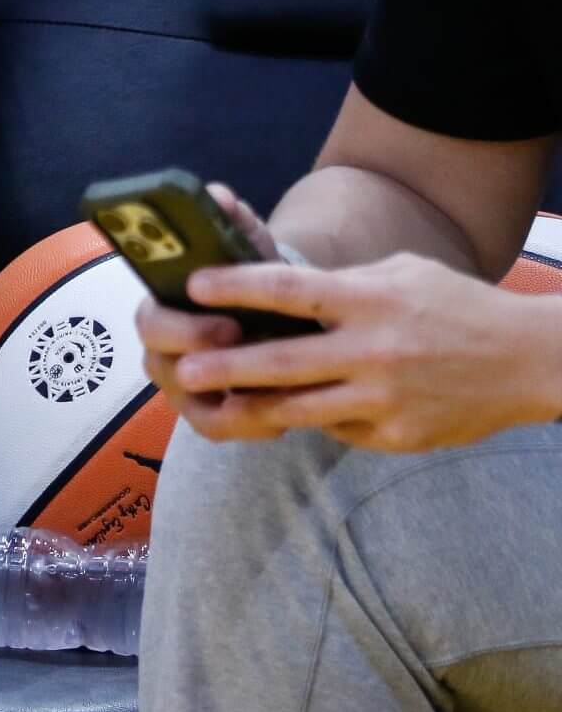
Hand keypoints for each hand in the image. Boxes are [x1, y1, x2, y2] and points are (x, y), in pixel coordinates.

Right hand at [134, 183, 275, 428]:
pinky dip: (250, 425)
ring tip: (278, 394)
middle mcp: (163, 350)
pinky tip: (284, 416)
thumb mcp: (244, 246)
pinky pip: (220, 429)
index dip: (182, 327)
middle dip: (203, 364)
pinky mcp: (209, 414)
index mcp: (162, 308)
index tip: (226, 324)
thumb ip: (230, 221)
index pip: (147, 321)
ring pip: (191, 406)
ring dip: (233, 402)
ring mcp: (183, 387)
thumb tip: (218, 195)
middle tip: (249, 355)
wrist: (275, 313)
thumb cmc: (252, 280)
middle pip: (159, 367)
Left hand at [153, 248, 561, 452]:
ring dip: (254, 406)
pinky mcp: (397, 437)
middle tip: (184, 368)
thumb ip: (341, 286)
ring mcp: (386, 399)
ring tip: (218, 402)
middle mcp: (375, 351)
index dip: (234, 288)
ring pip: (301, 409)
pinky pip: (337, 429)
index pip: (288, 290)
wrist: (530, 361)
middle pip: (282, 360)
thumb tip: (277, 295)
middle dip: (225, 365)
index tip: (193, 285)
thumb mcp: (401, 274)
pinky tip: (295, 413)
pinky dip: (314, 420)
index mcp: (371, 300)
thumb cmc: (456, 307)